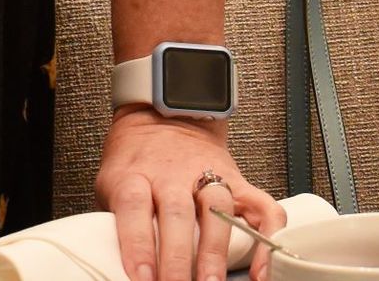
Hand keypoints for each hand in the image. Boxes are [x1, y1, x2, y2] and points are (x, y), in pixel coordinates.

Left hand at [97, 111, 282, 280]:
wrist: (163, 114)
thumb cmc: (136, 159)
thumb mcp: (112, 183)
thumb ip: (118, 219)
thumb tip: (117, 265)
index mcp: (135, 173)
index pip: (133, 205)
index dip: (136, 243)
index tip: (141, 277)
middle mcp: (172, 174)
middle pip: (176, 212)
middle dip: (178, 259)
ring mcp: (208, 174)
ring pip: (216, 208)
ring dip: (215, 251)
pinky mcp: (237, 180)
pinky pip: (261, 207)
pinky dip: (265, 240)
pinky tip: (261, 269)